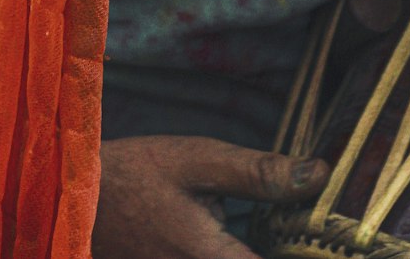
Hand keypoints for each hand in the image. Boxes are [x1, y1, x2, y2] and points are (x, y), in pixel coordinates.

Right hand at [92, 135, 328, 258]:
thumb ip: (259, 173)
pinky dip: (238, 251)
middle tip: (308, 230)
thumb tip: (320, 175)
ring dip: (259, 245)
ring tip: (288, 233)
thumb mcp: (199, 160)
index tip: (334, 241)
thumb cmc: (136, 174)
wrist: (75, 200)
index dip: (308, 254)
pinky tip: (244, 238)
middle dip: (285, 246)